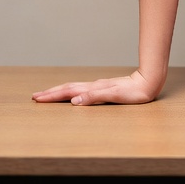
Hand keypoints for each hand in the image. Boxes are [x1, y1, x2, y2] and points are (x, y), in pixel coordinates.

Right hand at [32, 69, 160, 105]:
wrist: (149, 82)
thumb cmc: (135, 92)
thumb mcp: (115, 96)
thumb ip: (94, 97)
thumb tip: (74, 101)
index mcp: (94, 88)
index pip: (68, 92)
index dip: (52, 95)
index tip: (37, 98)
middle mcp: (94, 86)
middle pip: (68, 88)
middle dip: (51, 93)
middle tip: (35, 96)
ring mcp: (98, 86)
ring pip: (74, 88)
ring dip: (59, 91)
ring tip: (48, 94)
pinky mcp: (104, 88)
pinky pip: (82, 89)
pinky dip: (71, 92)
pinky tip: (72, 94)